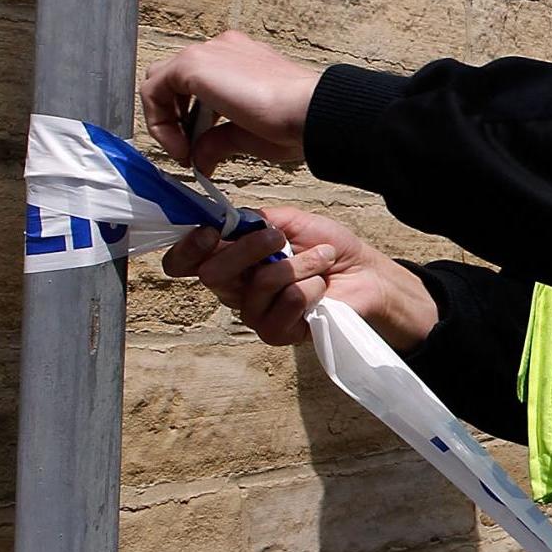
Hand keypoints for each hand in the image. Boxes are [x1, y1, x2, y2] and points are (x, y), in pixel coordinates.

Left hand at [140, 31, 321, 173]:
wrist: (308, 112)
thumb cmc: (294, 120)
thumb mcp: (246, 134)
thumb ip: (216, 141)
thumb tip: (200, 160)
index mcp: (241, 59)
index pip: (199, 84)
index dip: (191, 121)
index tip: (199, 149)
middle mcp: (223, 49)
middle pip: (174, 81)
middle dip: (175, 118)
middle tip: (189, 149)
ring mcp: (208, 52)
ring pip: (160, 82)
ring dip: (166, 120)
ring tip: (185, 150)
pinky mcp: (192, 64)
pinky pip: (153, 90)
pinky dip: (159, 121)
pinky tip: (181, 145)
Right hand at [161, 205, 439, 349]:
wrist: (367, 274)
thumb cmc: (329, 247)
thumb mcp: (293, 221)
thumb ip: (257, 218)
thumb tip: (228, 219)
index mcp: (231, 260)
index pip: (184, 262)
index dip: (188, 248)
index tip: (212, 232)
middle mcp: (235, 289)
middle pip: (211, 275)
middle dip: (247, 250)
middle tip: (279, 238)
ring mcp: (255, 313)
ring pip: (256, 287)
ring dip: (295, 266)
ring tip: (321, 260)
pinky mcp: (278, 333)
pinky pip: (282, 307)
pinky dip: (307, 289)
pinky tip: (321, 287)